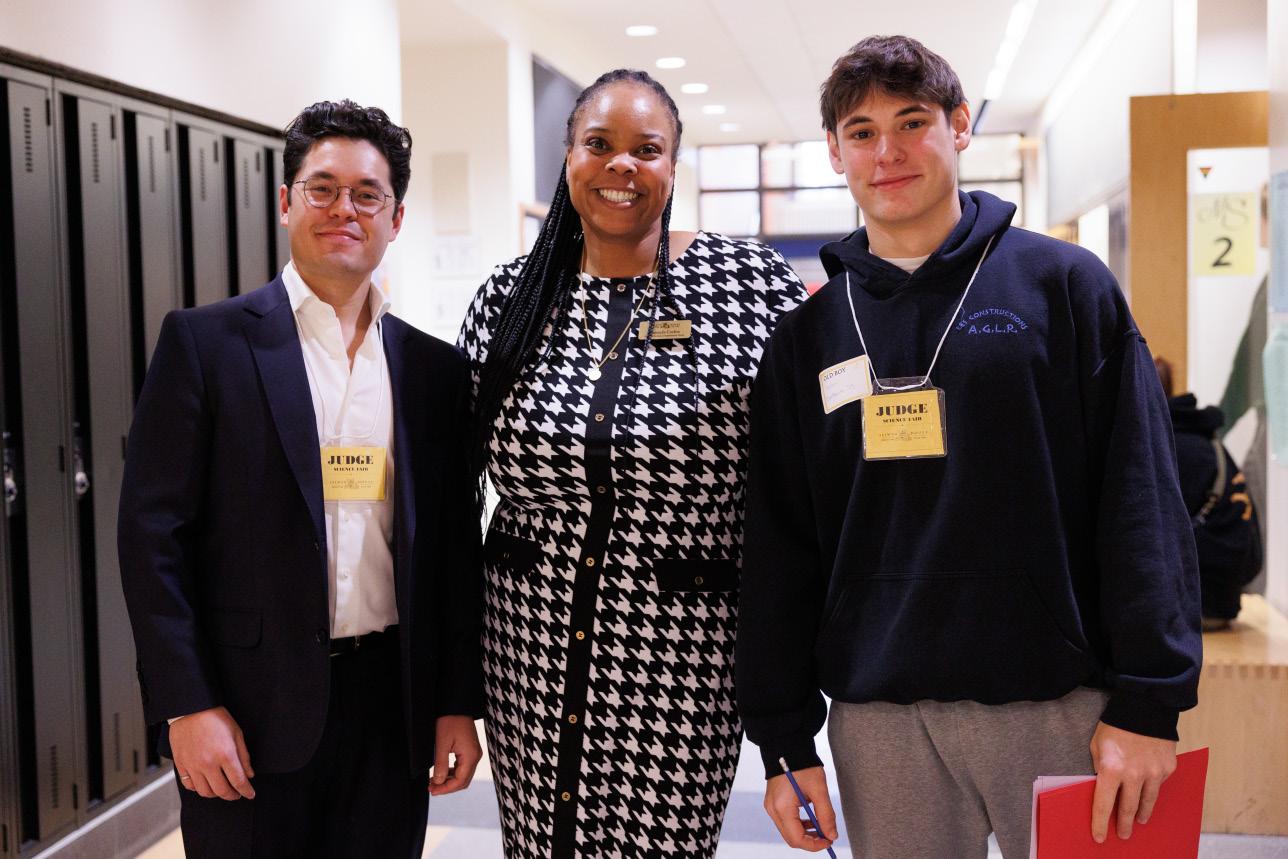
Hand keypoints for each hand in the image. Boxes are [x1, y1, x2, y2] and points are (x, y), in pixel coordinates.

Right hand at [169, 706, 255, 800]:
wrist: (190, 708)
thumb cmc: (215, 717)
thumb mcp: (236, 733)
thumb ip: (244, 756)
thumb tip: (249, 775)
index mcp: (225, 754)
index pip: (239, 781)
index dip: (247, 791)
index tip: (250, 794)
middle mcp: (208, 763)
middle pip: (222, 791)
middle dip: (232, 795)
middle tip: (237, 794)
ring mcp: (193, 765)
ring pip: (205, 792)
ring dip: (215, 794)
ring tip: (222, 789)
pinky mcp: (181, 764)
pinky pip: (189, 785)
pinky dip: (198, 788)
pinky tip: (205, 783)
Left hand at [428, 715, 481, 795]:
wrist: (456, 706)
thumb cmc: (449, 721)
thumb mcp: (441, 743)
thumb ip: (441, 764)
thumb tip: (438, 782)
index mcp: (471, 756)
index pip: (460, 781)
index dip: (445, 789)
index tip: (432, 790)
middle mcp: (475, 756)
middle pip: (463, 781)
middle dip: (447, 787)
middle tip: (431, 788)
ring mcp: (474, 753)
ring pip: (463, 775)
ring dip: (449, 780)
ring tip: (434, 781)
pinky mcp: (470, 750)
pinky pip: (463, 767)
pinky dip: (452, 773)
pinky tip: (441, 772)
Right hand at [764, 766, 838, 851]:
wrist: (786, 745)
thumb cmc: (802, 765)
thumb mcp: (818, 789)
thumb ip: (826, 814)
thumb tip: (832, 836)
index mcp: (782, 807)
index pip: (797, 839)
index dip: (814, 844)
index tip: (829, 841)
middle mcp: (773, 810)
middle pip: (791, 838)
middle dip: (810, 840)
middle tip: (827, 836)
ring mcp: (771, 806)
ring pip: (789, 831)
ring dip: (806, 833)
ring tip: (821, 825)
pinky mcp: (773, 803)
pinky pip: (786, 821)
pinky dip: (799, 824)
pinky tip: (811, 817)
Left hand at [1089, 721, 1176, 841]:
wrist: (1144, 706)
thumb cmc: (1115, 725)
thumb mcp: (1097, 745)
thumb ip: (1100, 767)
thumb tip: (1104, 787)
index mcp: (1111, 769)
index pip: (1103, 804)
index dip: (1099, 823)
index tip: (1099, 838)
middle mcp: (1134, 775)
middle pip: (1127, 808)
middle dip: (1123, 824)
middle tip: (1122, 835)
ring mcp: (1154, 773)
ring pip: (1147, 802)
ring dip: (1141, 813)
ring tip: (1138, 820)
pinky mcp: (1168, 769)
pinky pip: (1159, 785)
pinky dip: (1153, 790)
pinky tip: (1149, 792)